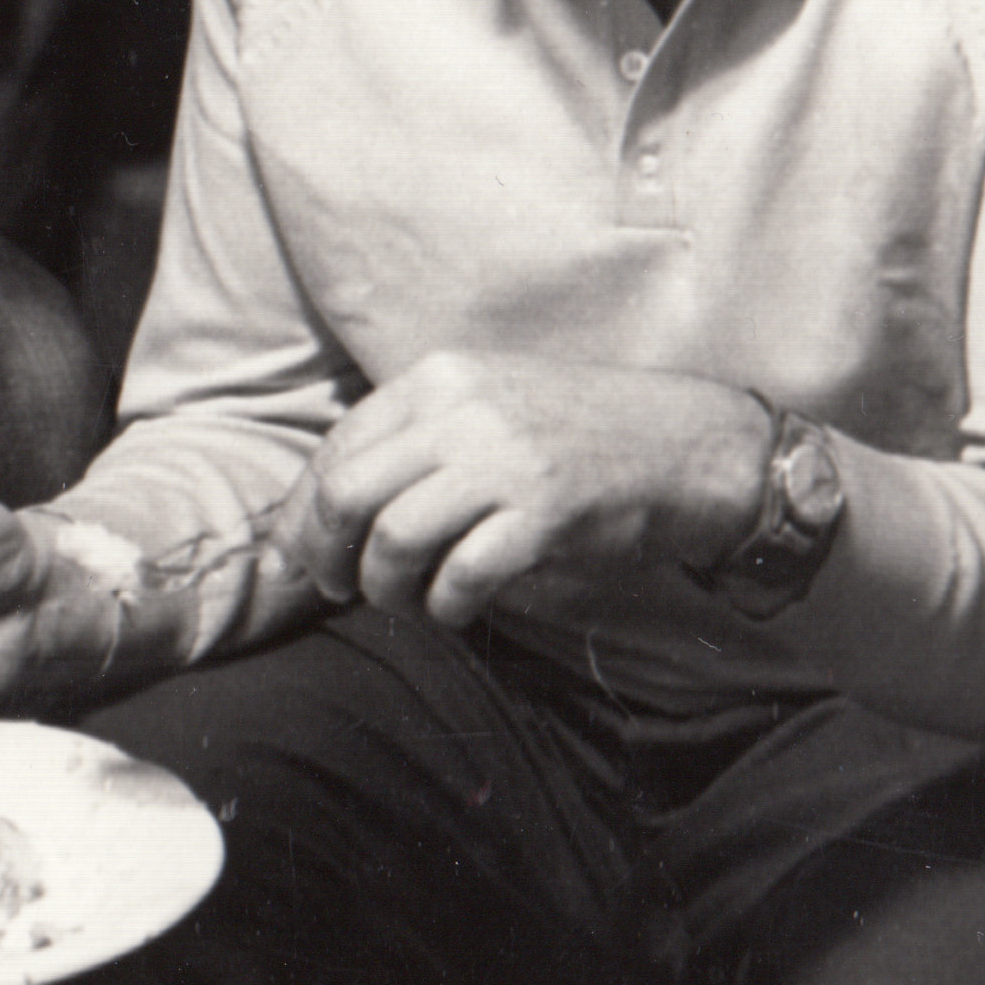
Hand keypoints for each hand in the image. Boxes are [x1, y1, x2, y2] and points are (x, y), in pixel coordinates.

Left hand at [265, 352, 770, 632]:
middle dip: (326, 557)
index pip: (338, 447)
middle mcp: (466, 410)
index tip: (299, 559)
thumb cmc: (578, 434)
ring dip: (387, 588)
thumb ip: (416, 439)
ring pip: (394, 539)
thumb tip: (322, 508)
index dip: (303, 515)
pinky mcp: (544, 512)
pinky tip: (457, 607)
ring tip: (408, 599)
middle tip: (340, 588)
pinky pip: (460, 575)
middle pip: (348, 494)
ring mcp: (506, 460)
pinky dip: (446, 606)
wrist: (684, 444)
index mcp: (443, 378)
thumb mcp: (490, 404)